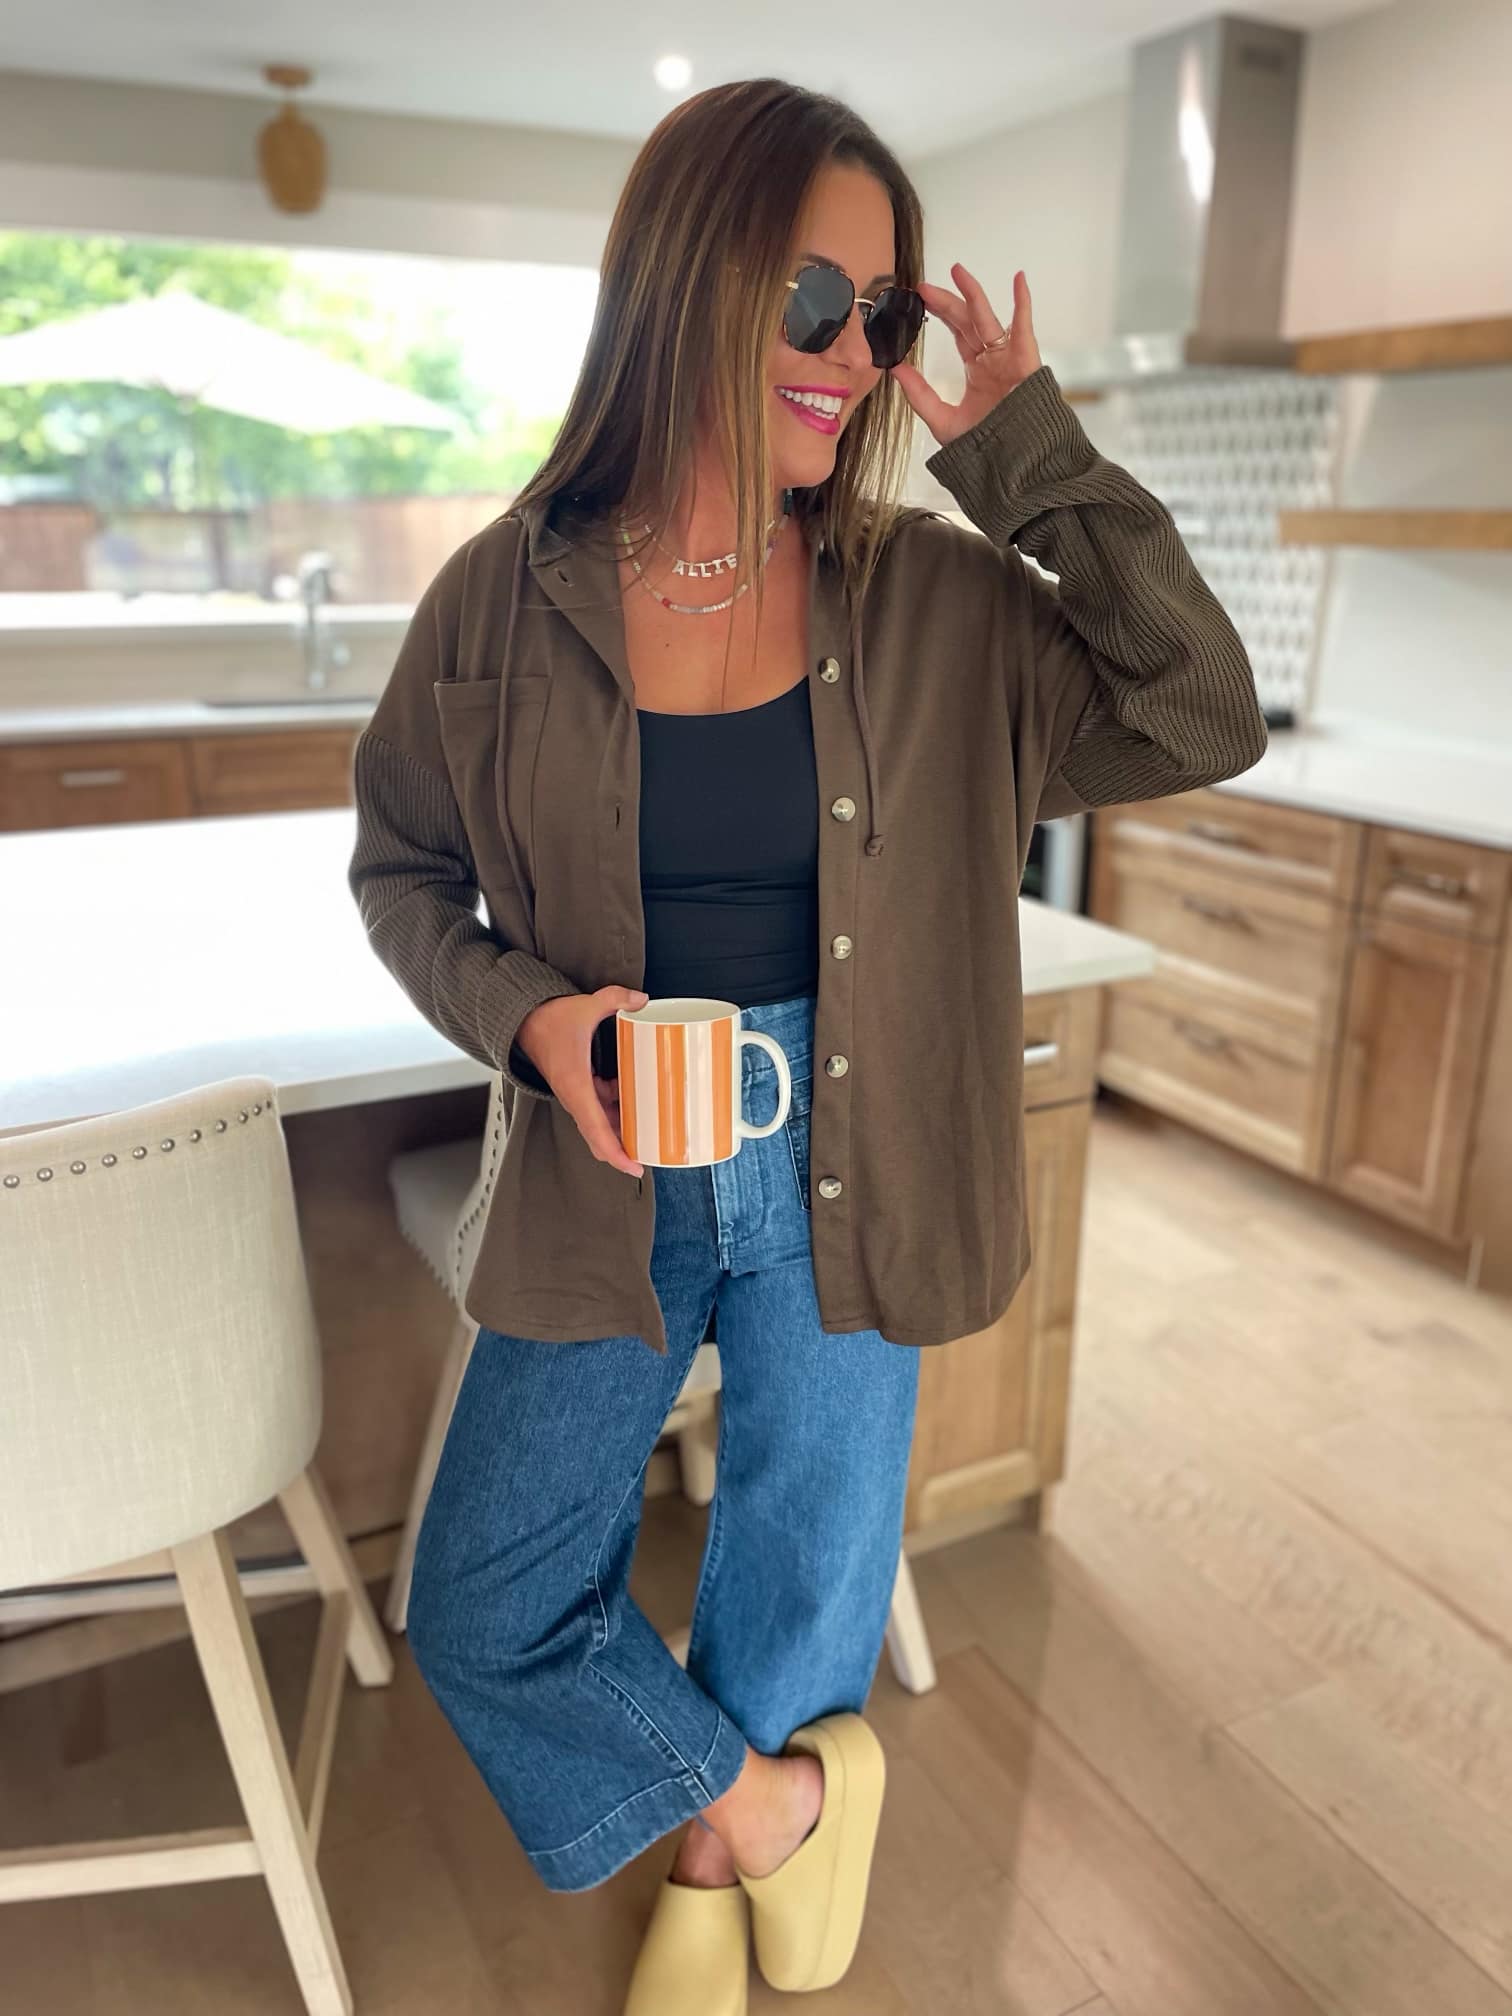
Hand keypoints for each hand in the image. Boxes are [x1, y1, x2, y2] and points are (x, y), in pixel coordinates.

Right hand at [516, 985, 648, 1176]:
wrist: (524, 1021)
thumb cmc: (550, 1020)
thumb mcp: (585, 1006)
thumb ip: (615, 999)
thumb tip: (642, 1000)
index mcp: (576, 1087)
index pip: (597, 1131)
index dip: (617, 1154)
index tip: (635, 1167)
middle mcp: (575, 1098)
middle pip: (601, 1136)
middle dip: (625, 1148)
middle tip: (655, 1152)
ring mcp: (576, 1095)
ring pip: (602, 1123)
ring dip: (623, 1127)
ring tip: (652, 1130)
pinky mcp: (578, 1089)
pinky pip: (599, 1108)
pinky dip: (617, 1108)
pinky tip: (635, 1096)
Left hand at [891, 265, 1041, 447]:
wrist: (1012, 465)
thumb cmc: (985, 449)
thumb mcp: (943, 420)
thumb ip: (919, 395)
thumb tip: (895, 369)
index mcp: (977, 372)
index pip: (957, 333)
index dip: (939, 313)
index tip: (918, 299)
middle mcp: (993, 361)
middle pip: (967, 321)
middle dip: (946, 302)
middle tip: (923, 287)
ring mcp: (1009, 359)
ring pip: (988, 319)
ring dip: (973, 293)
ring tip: (956, 271)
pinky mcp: (1025, 361)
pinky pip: (1024, 327)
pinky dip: (1023, 303)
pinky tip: (1018, 279)